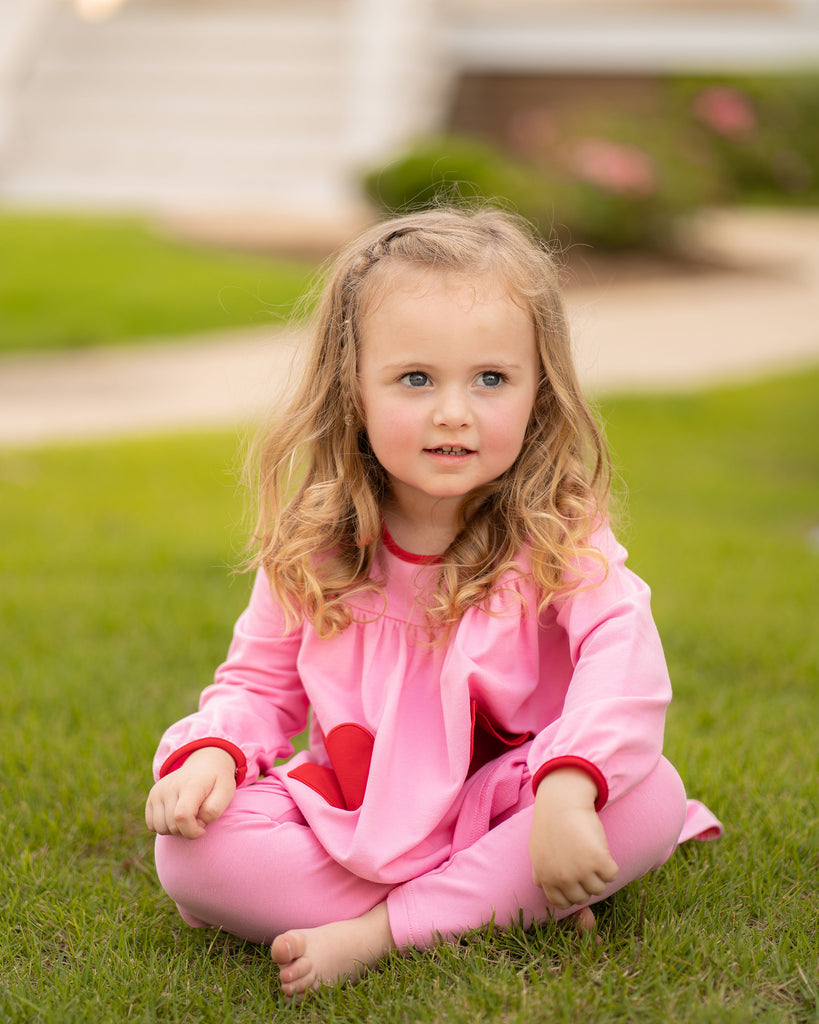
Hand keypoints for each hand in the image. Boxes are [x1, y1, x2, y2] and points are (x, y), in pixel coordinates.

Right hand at [145, 746, 236, 839]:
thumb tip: (197, 824)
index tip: (203, 829)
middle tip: (198, 819)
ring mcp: (158, 790)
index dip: (192, 831)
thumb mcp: (226, 793)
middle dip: (187, 830)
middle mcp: (170, 786)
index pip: (182, 816)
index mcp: (190, 784)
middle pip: (172, 825)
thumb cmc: (217, 782)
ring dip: (175, 830)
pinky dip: (164, 826)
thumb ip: (213, 810)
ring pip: (160, 828)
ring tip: (188, 817)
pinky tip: (176, 817)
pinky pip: (152, 825)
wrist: (205, 764)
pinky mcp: (152, 796)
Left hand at [529, 768, 618, 909]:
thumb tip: (541, 885)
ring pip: (599, 888)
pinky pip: (612, 875)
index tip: (576, 880)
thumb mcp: (537, 850)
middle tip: (586, 864)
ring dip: (599, 874)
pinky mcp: (598, 860)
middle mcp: (562, 878)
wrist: (562, 801)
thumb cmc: (550, 823)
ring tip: (593, 855)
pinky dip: (611, 865)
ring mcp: (581, 871)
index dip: (571, 892)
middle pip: (583, 897)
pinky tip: (602, 851)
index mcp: (546, 877)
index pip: (562, 903)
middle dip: (586, 883)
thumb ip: (539, 872)